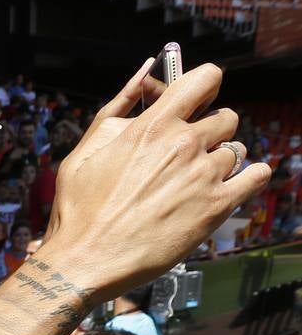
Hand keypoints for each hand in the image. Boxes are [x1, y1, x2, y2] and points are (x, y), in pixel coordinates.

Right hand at [46, 62, 268, 293]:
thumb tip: (143, 74)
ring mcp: (204, 175)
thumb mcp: (84, 151)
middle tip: (190, 153)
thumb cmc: (78, 209)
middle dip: (211, 130)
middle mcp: (184, 144)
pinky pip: (256, 176)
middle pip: (227, 116)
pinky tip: (232, 185)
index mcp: (152, 126)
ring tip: (197, 180)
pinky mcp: (217, 206)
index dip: (205, 84)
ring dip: (222, 160)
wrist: (84, 260)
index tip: (199, 98)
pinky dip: (250, 177)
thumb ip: (116, 108)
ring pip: (237, 149)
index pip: (205, 78)